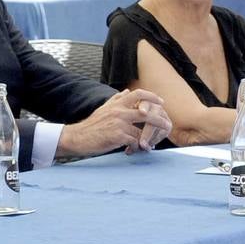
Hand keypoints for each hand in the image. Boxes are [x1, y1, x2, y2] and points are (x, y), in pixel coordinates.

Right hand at [57, 88, 171, 157]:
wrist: (77, 137)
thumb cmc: (91, 125)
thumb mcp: (104, 108)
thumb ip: (116, 100)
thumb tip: (127, 92)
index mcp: (117, 104)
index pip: (138, 94)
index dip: (152, 97)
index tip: (161, 102)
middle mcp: (119, 111)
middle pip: (147, 113)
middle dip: (160, 120)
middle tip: (167, 125)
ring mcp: (119, 124)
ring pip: (142, 131)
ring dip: (148, 140)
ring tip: (149, 146)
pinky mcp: (117, 136)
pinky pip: (135, 142)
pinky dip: (136, 148)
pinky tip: (132, 151)